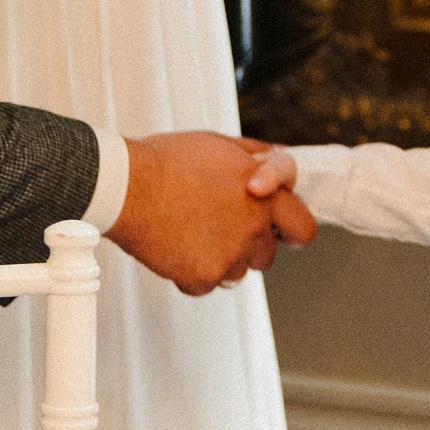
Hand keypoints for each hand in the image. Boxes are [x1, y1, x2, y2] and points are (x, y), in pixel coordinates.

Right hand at [104, 131, 318, 294]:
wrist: (126, 186)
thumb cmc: (169, 161)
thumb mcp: (221, 144)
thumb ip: (259, 155)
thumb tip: (283, 156)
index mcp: (266, 197)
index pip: (303, 228)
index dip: (292, 232)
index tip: (283, 235)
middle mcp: (253, 229)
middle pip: (266, 255)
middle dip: (249, 246)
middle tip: (217, 228)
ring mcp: (230, 256)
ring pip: (236, 272)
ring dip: (219, 259)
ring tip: (188, 230)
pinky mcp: (203, 277)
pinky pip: (205, 285)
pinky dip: (191, 273)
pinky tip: (173, 246)